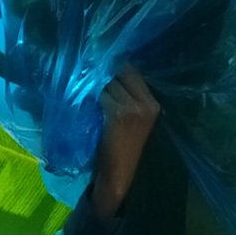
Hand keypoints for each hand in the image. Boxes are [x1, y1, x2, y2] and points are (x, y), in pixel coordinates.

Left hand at [91, 67, 159, 217]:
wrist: (118, 174)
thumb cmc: (121, 148)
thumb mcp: (133, 120)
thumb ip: (128, 97)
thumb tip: (108, 72)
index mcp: (153, 104)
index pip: (134, 72)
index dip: (116, 65)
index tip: (100, 60)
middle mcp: (147, 103)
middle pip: (122, 73)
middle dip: (104, 70)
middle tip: (88, 65)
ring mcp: (134, 108)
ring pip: (109, 83)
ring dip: (95, 81)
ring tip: (82, 78)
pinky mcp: (119, 114)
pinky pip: (102, 94)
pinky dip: (90, 93)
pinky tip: (82, 93)